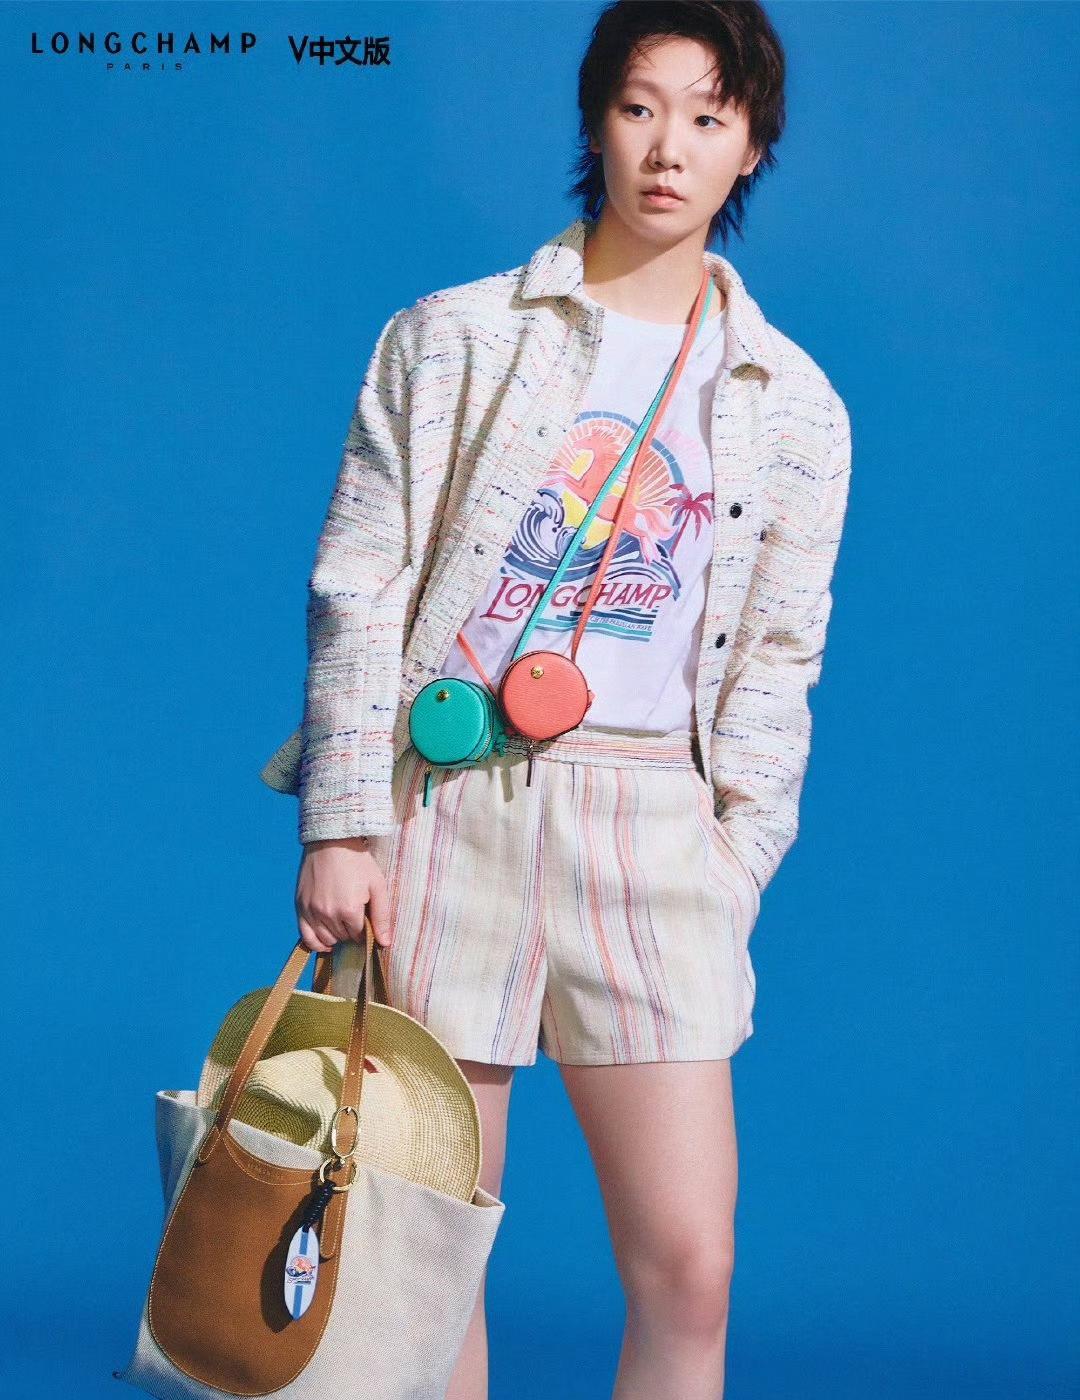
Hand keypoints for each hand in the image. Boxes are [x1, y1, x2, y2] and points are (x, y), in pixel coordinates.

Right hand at [295, 836, 392, 951]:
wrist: (331, 840)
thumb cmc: (358, 861)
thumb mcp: (377, 885)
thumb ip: (382, 917)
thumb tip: (385, 944)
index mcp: (349, 910)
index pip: (360, 936)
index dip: (365, 929)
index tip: (366, 917)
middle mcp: (328, 914)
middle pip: (343, 938)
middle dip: (351, 931)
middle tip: (355, 914)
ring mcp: (311, 911)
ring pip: (326, 939)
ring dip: (336, 936)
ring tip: (342, 922)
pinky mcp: (300, 906)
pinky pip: (306, 936)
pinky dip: (316, 942)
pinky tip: (325, 939)